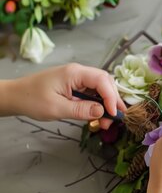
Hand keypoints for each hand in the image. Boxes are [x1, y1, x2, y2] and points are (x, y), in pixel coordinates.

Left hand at [11, 63, 125, 128]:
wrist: (16, 96)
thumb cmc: (32, 100)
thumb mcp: (57, 108)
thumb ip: (81, 110)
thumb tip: (102, 112)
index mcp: (74, 73)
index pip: (102, 81)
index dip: (111, 97)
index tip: (113, 114)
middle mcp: (79, 72)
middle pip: (105, 82)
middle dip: (113, 100)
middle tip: (114, 119)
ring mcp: (78, 78)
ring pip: (102, 87)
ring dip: (107, 103)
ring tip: (107, 120)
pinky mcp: (76, 85)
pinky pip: (93, 92)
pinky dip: (99, 103)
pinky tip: (99, 115)